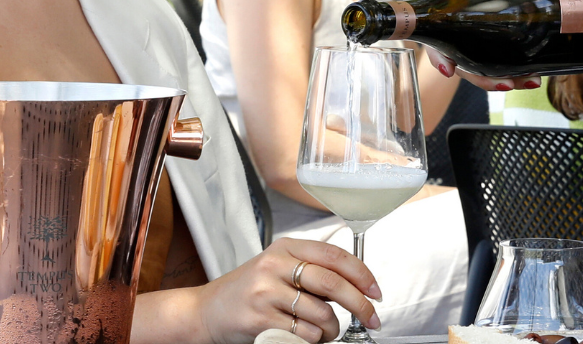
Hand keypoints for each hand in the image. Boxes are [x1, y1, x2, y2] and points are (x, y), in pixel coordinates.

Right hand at [188, 238, 382, 343]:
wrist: (206, 311)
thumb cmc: (249, 290)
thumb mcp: (279, 268)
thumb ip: (313, 271)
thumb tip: (357, 285)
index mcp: (286, 248)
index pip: (334, 256)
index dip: (362, 274)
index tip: (376, 291)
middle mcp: (275, 265)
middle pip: (332, 284)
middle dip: (360, 304)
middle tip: (372, 317)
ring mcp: (265, 292)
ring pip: (321, 313)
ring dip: (333, 329)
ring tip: (328, 332)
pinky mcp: (258, 318)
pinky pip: (302, 332)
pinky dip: (313, 339)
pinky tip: (307, 336)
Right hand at [422, 0, 545, 91]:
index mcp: (451, 7)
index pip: (436, 37)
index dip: (438, 56)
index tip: (448, 71)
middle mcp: (464, 26)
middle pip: (465, 62)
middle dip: (484, 78)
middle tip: (508, 82)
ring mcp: (482, 35)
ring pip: (486, 67)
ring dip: (505, 79)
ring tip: (531, 81)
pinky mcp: (502, 38)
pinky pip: (503, 62)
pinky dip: (518, 72)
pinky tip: (536, 75)